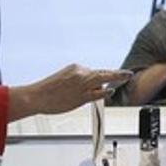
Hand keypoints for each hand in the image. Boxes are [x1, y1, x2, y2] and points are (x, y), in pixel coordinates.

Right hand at [15, 66, 132, 116]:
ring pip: (103, 81)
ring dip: (116, 80)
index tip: (113, 75)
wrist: (36, 97)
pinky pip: (97, 93)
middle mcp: (80, 74)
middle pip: (103, 73)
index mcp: (75, 68)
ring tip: (126, 78)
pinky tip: (111, 92)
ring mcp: (81, 85)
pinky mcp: (80, 96)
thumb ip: (78, 81)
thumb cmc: (47, 91)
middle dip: (117, 74)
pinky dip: (105, 92)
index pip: (94, 72)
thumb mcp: (64, 79)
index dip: (104, 76)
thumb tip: (91, 87)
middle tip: (129, 74)